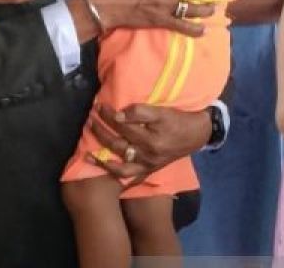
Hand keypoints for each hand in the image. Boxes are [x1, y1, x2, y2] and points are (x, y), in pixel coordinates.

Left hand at [85, 103, 211, 183]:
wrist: (196, 134)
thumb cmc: (178, 120)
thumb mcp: (162, 111)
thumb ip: (141, 112)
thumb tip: (119, 116)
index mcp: (151, 140)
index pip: (123, 126)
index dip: (109, 116)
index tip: (98, 106)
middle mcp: (148, 156)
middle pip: (118, 145)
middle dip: (100, 132)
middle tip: (90, 120)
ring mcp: (147, 166)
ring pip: (119, 166)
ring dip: (101, 158)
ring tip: (87, 151)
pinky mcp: (148, 170)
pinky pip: (128, 176)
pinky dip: (113, 172)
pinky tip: (100, 167)